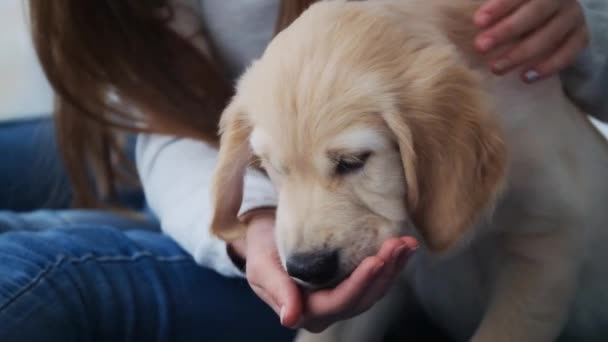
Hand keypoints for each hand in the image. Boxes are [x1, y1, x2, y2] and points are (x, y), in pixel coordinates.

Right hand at [237, 213, 417, 332]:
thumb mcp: (261, 268)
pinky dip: (392, 262)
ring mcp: (343, 297)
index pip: (339, 302)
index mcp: (306, 312)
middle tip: (397, 245)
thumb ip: (277, 291)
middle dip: (384, 272)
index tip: (375, 260)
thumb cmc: (262, 250)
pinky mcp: (353, 282)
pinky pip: (376, 278)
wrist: (267, 235)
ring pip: (375, 290)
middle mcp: (329, 310)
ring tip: (406, 243)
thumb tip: (290, 318)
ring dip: (394, 267)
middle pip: (363, 297)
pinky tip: (404, 246)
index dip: (359, 283)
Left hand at [473, 0, 588, 82]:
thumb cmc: (519, 11)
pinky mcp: (581, 37)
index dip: (499, 7)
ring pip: (549, 36)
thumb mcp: (510, 7)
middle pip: (535, 13)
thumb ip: (494, 10)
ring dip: (520, 54)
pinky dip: (547, 67)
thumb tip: (469, 18)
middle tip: (480, 47)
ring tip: (495, 68)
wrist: (554, 19)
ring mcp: (572, 17)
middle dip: (506, 31)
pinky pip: (568, 54)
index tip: (477, 22)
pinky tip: (525, 77)